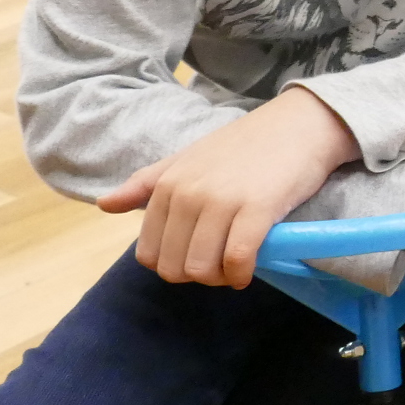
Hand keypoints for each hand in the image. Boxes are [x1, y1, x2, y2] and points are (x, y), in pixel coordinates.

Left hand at [100, 86, 358, 286]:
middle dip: (196, 277)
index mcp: (167, 184)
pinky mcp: (257, 209)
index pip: (149, 252)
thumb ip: (146, 184)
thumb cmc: (245, 144)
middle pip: (174, 267)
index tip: (197, 257)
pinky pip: (236, 260)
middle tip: (219, 266)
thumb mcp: (188, 159)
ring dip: (218, 279)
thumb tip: (105, 205)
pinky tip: (248, 271)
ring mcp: (221, 201)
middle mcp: (188, 194)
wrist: (298, 125)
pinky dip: (240, 275)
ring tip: (235, 269)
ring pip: (202, 268)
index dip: (173, 265)